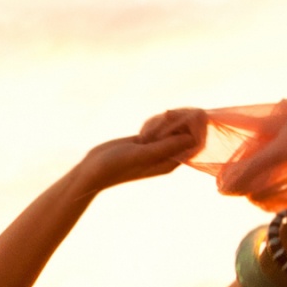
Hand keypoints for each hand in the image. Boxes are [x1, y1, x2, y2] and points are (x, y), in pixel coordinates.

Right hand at [80, 108, 207, 191]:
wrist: (94, 169)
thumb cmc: (117, 165)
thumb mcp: (142, 154)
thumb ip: (166, 147)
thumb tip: (192, 138)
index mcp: (170, 164)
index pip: (193, 143)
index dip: (192, 128)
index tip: (180, 118)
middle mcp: (166, 157)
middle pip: (185, 134)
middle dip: (179, 122)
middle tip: (163, 117)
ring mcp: (156, 149)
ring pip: (172, 129)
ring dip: (165, 122)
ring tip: (148, 129)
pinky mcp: (145, 142)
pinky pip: (159, 128)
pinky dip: (155, 123)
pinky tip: (143, 128)